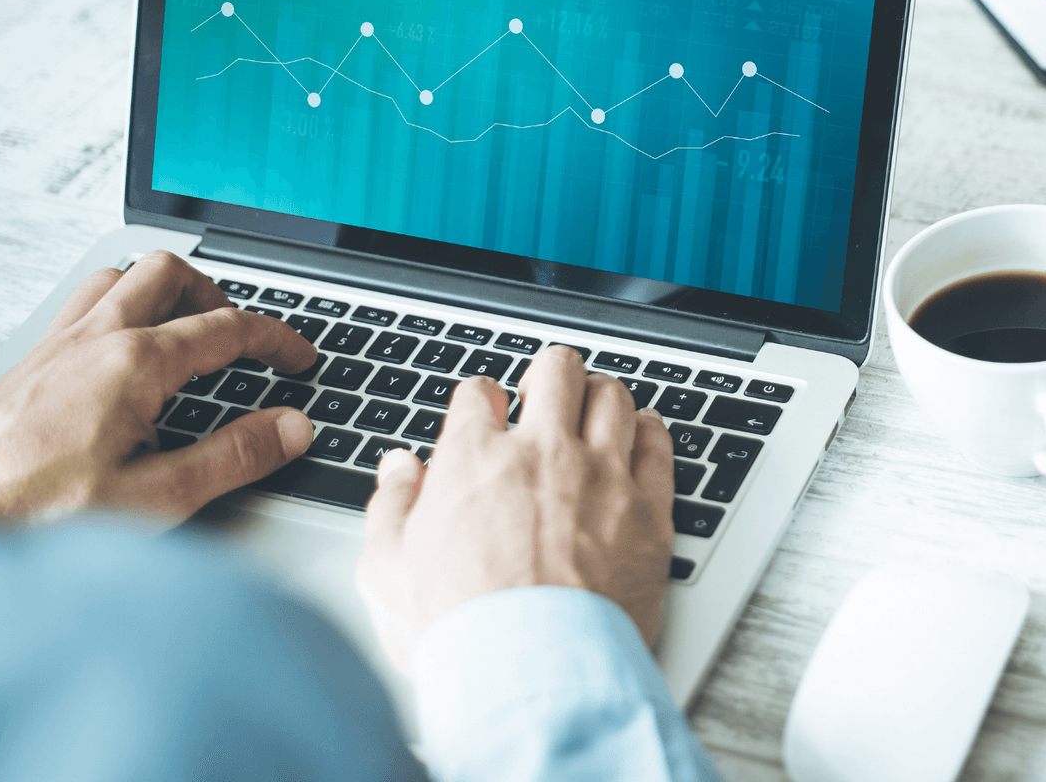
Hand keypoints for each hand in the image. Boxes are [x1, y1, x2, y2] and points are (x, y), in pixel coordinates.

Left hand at [0, 251, 318, 522]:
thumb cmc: (36, 510)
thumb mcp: (155, 498)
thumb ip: (232, 458)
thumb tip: (289, 430)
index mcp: (135, 363)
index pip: (227, 328)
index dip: (276, 340)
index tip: (297, 358)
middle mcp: (95, 338)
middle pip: (169, 274)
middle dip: (217, 295)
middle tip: (239, 333)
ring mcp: (59, 343)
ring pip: (121, 277)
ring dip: (162, 291)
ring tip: (185, 325)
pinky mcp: (32, 360)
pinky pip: (83, 303)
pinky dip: (120, 307)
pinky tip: (123, 346)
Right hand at [357, 346, 675, 670]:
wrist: (530, 674)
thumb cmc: (460, 634)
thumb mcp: (387, 573)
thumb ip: (391, 508)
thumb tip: (398, 470)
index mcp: (475, 462)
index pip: (478, 394)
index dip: (480, 399)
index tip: (485, 411)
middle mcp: (543, 455)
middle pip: (556, 371)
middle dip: (548, 374)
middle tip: (546, 393)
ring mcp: (602, 478)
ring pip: (613, 398)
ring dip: (601, 396)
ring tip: (594, 408)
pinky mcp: (648, 512)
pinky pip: (658, 445)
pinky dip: (649, 431)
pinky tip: (641, 435)